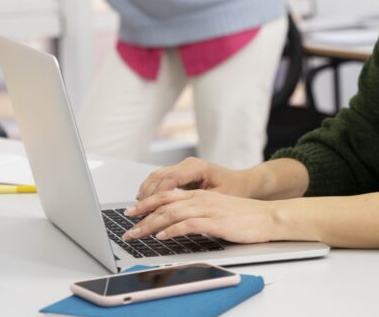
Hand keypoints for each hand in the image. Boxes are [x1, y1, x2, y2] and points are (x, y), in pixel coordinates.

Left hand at [123, 189, 279, 243]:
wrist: (267, 216)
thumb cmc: (242, 216)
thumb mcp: (214, 210)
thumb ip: (195, 213)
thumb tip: (174, 224)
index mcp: (198, 194)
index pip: (165, 195)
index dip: (145, 203)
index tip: (131, 212)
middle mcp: (199, 198)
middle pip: (163, 204)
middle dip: (142, 216)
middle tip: (127, 228)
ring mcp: (207, 209)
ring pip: (171, 213)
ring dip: (151, 224)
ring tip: (137, 233)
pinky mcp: (215, 221)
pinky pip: (189, 224)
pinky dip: (173, 230)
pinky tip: (162, 236)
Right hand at [134, 157, 256, 201]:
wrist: (244, 182)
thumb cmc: (236, 190)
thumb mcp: (221, 198)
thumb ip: (201, 203)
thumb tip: (182, 215)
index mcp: (198, 167)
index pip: (171, 178)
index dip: (157, 194)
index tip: (146, 208)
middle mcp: (188, 164)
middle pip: (160, 176)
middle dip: (146, 195)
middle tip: (134, 212)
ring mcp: (184, 166)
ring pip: (157, 175)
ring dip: (145, 191)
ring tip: (136, 208)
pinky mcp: (182, 172)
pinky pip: (161, 177)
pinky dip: (150, 189)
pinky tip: (144, 201)